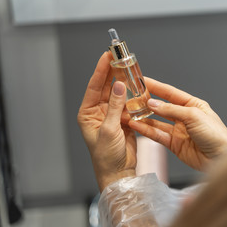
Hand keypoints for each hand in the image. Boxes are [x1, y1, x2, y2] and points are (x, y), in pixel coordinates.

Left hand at [77, 52, 135, 191]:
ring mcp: (112, 114)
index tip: (106, 55)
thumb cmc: (107, 155)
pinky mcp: (124, 119)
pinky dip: (133, 96)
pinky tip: (138, 86)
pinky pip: (128, 103)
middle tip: (120, 57)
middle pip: (106, 87)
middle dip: (113, 72)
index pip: (94, 87)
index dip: (100, 70)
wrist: (119, 172)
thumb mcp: (109, 129)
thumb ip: (115, 107)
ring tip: (130, 67)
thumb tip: (119, 85)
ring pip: (119, 94)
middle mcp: (99, 111)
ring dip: (124, 82)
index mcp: (88, 113)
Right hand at [129, 77, 226, 170]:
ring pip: (157, 122)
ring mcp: (179, 131)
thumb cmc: (216, 135)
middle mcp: (184, 117)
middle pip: (162, 107)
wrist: (221, 158)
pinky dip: (147, 131)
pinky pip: (158, 135)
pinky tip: (137, 126)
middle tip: (132, 98)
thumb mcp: (194, 116)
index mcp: (193, 105)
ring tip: (130, 113)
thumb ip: (172, 110)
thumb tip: (153, 104)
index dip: (156, 87)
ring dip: (144, 118)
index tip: (142, 81)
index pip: (170, 93)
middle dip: (147, 103)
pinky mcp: (174, 144)